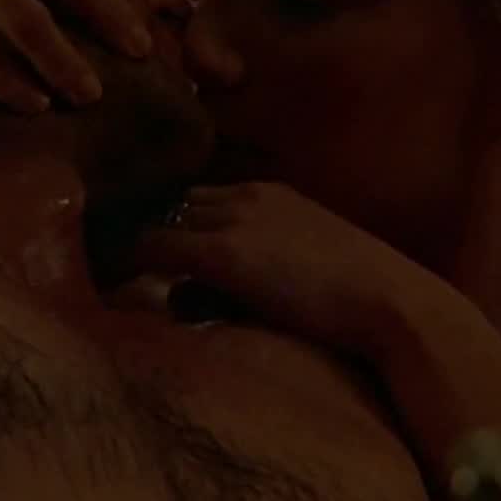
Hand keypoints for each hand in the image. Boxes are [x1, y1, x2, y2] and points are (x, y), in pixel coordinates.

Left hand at [131, 182, 436, 352]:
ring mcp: (234, 219)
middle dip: (143, 226)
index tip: (142, 246)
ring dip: (132, 245)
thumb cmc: (361, 305)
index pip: (198, 196)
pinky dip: (125, 260)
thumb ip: (253, 276)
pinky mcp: (223, 252)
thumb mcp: (305, 272)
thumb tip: (191, 299)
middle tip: (106, 253)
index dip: (168, 223)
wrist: (396, 307)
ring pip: (156, 218)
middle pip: (171, 201)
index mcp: (271, 194)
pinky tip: (108, 281)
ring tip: (105, 270)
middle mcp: (247, 194)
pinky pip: (151, 246)